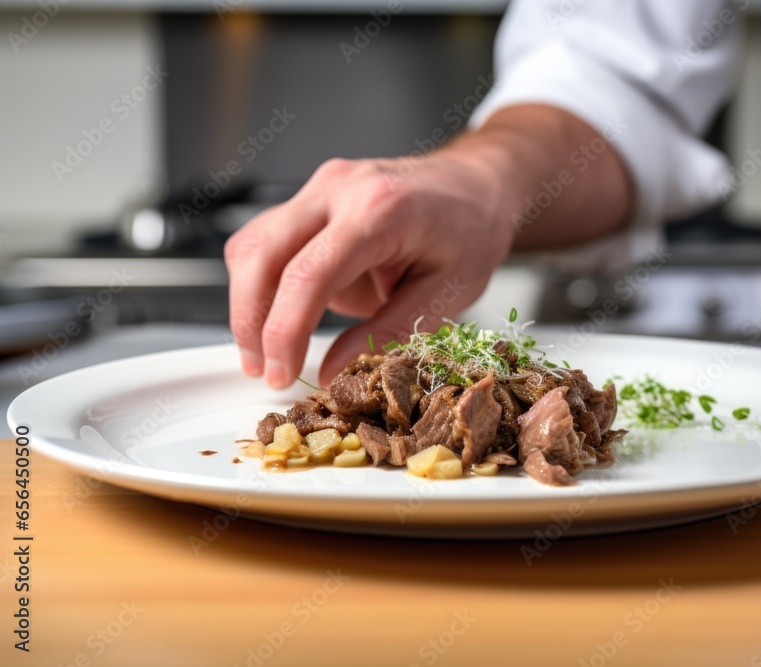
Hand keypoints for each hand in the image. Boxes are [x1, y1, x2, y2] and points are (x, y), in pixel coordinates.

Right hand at [224, 151, 514, 387]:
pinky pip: (267, 238)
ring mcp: (322, 186)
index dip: (284, 330)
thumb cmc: (473, 232)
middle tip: (263, 370)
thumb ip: (388, 334)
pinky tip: (288, 311)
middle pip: (261, 253)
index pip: (308, 274)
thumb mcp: (448, 294)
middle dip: (250, 320)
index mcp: (381, 210)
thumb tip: (330, 371)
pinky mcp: (313, 195)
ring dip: (250, 302)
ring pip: (252, 244)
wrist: (478, 184)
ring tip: (268, 351)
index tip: (280, 372)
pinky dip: (265, 281)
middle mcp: (341, 188)